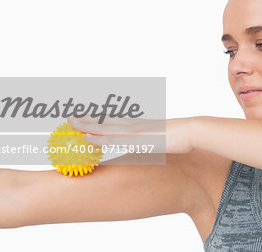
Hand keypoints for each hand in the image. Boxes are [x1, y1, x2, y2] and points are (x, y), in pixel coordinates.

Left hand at [67, 115, 195, 154]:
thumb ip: (155, 141)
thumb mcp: (165, 138)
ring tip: (71, 122)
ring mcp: (134, 131)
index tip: (86, 116)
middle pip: (106, 120)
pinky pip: (114, 139)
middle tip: (70, 116)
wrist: (191, 131)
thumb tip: (153, 145)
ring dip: (87, 126)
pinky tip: (87, 137)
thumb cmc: (181, 135)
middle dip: (88, 118)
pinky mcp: (137, 140)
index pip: (115, 120)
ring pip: (106, 128)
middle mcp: (134, 125)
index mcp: (139, 124)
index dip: (99, 118)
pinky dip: (99, 138)